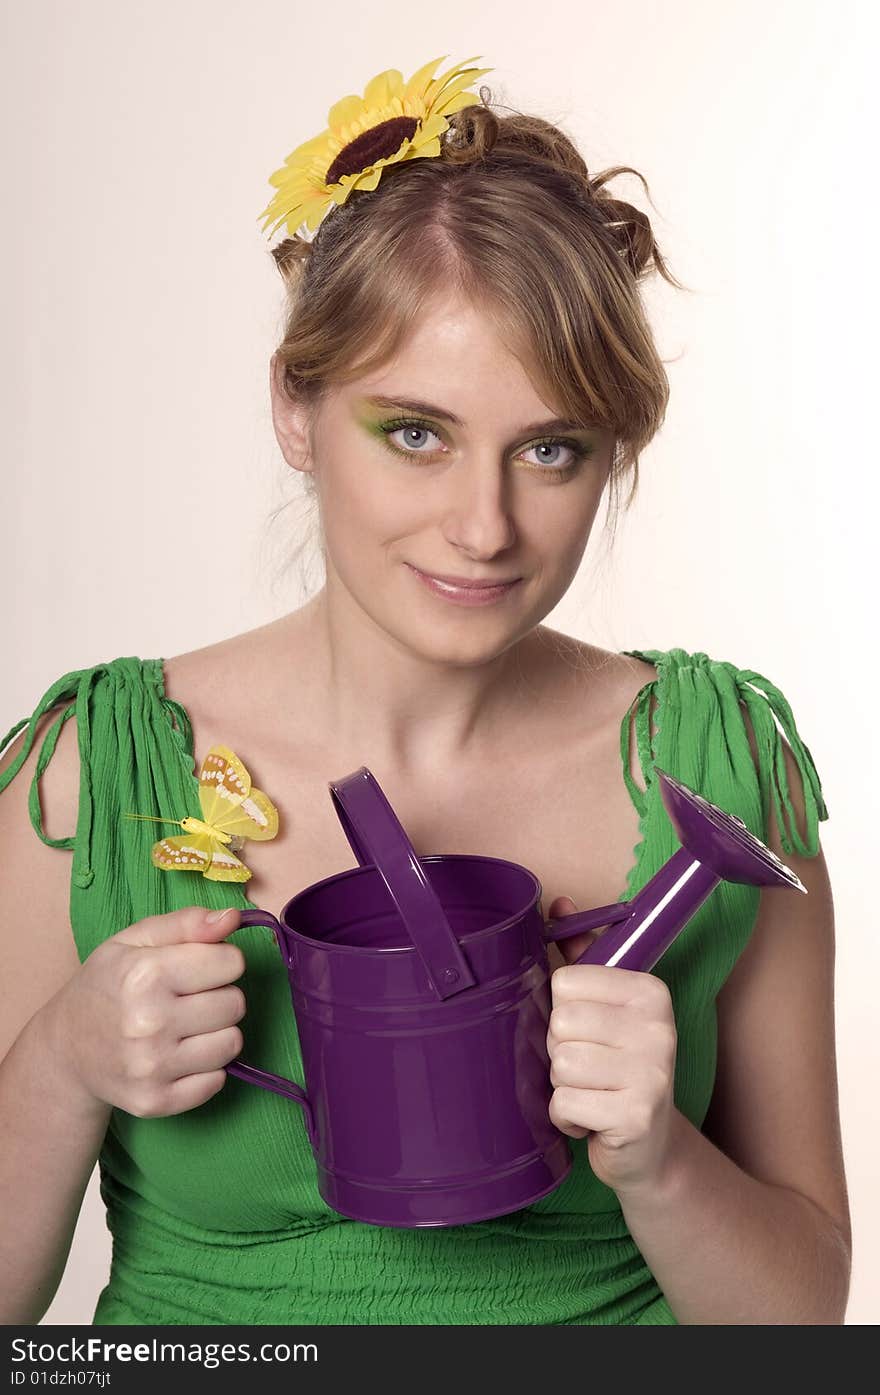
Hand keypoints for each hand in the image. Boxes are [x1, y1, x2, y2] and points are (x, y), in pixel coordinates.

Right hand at [47, 905, 246, 1117]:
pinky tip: (178, 1056)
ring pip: (232, 1043)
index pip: (232, 963)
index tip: (197, 968)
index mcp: (146, 975)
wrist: (65, 1050)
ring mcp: (151, 1067)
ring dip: (216, 1033)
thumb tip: (233, 918)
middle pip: (236, 1004)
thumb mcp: (136, 940)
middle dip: (219, 996)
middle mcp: (149, 1023)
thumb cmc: (107, 985)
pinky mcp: (155, 1101)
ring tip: (184, 1027)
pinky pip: (216, 1082)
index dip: (219, 961)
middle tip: (187, 999)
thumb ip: (188, 923)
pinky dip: (205, 1068)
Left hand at [545, 894, 679, 1197]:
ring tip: (591, 1093)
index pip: (565, 982)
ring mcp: (652, 1073)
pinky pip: (564, 1104)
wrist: (650, 1148)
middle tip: (589, 1069)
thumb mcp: (605, 1010)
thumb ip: (582, 956)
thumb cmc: (617, 1068)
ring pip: (560, 1064)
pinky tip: (592, 1120)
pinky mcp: (636, 1117)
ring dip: (562, 1087)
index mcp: (649, 992)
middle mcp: (658, 1028)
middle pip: (560, 1023)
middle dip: (560, 1052)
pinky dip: (566, 1118)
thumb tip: (557, 903)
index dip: (562, 1013)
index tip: (589, 1033)